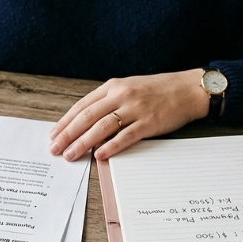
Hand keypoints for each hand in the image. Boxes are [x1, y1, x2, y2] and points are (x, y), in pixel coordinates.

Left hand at [48, 69, 207, 160]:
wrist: (188, 89)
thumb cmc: (159, 90)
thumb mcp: (129, 87)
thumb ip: (109, 101)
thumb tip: (87, 121)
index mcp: (113, 86)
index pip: (82, 105)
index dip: (66, 121)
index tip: (54, 134)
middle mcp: (121, 95)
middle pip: (87, 117)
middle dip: (68, 134)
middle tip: (55, 148)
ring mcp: (135, 109)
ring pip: (102, 127)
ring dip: (83, 143)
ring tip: (71, 155)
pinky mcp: (149, 122)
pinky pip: (126, 136)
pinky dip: (111, 146)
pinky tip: (99, 155)